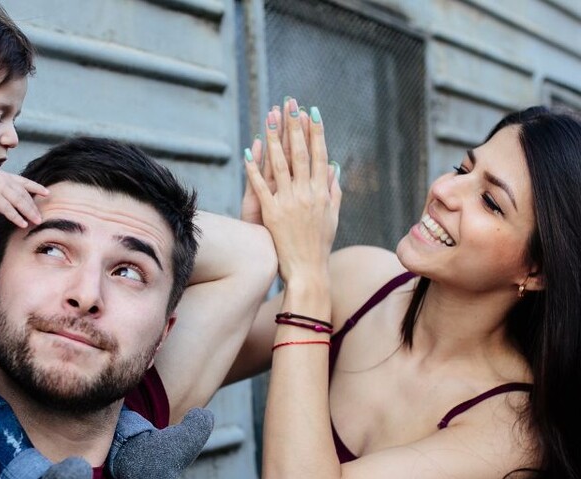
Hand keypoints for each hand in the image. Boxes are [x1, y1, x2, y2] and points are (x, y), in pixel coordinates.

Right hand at [0, 168, 48, 228]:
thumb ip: (1, 191)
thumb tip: (7, 204)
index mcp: (5, 176)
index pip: (25, 182)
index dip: (37, 187)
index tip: (47, 193)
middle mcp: (5, 180)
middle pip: (24, 195)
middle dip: (34, 207)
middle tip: (41, 217)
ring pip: (19, 201)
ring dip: (29, 213)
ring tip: (36, 222)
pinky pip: (8, 209)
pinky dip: (16, 217)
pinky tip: (22, 223)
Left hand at [243, 98, 340, 281]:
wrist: (309, 271)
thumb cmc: (321, 244)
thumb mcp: (332, 215)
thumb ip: (333, 189)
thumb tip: (333, 165)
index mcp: (322, 192)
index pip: (319, 154)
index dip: (315, 132)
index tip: (311, 111)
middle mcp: (307, 193)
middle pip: (299, 153)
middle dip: (294, 126)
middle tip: (290, 104)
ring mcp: (289, 202)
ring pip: (279, 164)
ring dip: (273, 139)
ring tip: (268, 118)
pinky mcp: (272, 213)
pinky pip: (261, 186)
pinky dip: (253, 168)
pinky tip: (247, 150)